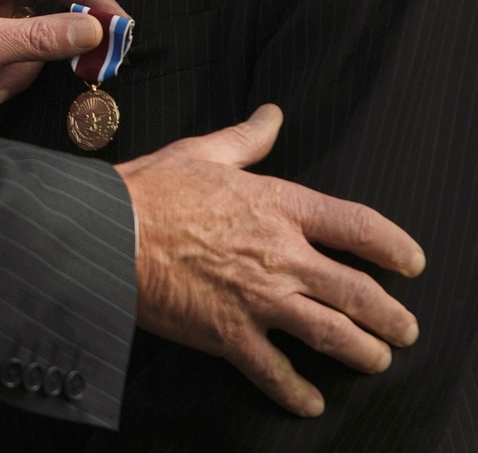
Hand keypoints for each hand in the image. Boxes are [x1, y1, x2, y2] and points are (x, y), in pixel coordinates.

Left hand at [0, 0, 127, 118]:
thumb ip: (40, 38)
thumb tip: (93, 32)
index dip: (94, 0)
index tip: (122, 27)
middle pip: (53, 2)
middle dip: (57, 42)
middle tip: (90, 66)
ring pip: (38, 35)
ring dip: (19, 69)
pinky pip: (19, 53)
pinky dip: (6, 76)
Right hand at [115, 104, 425, 416]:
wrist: (107, 231)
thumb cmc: (150, 190)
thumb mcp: (202, 152)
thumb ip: (247, 138)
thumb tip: (272, 115)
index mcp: (278, 206)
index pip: (357, 227)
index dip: (394, 246)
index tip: (411, 262)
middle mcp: (280, 255)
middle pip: (358, 291)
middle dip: (390, 316)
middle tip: (403, 329)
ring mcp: (257, 298)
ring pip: (332, 334)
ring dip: (364, 352)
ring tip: (377, 360)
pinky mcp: (228, 332)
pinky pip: (274, 370)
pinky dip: (296, 391)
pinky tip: (310, 402)